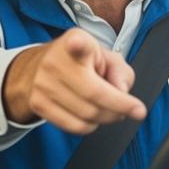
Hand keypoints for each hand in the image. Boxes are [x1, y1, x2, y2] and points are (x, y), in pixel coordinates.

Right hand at [2, 29, 146, 133]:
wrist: (39, 68)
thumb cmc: (80, 63)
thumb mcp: (106, 57)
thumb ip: (121, 73)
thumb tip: (121, 93)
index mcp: (75, 41)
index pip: (75, 43)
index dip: (76, 44)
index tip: (76, 43)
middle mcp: (54, 62)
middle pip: (94, 94)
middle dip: (120, 107)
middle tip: (130, 108)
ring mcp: (43, 84)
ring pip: (87, 115)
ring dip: (106, 118)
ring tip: (108, 109)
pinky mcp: (38, 104)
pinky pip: (75, 127)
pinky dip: (91, 126)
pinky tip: (92, 115)